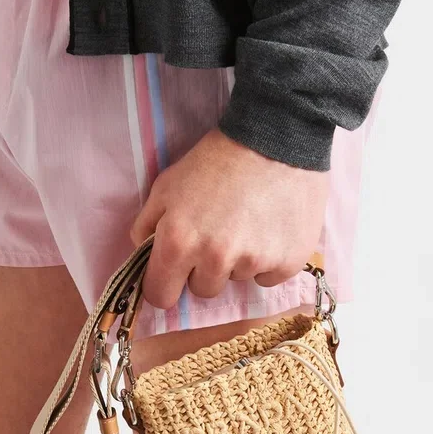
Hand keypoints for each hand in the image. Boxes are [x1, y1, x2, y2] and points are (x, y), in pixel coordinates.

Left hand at [130, 128, 328, 309]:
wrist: (277, 138)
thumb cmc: (216, 159)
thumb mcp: (167, 185)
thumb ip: (147, 225)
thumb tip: (145, 255)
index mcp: (178, 242)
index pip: (160, 296)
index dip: (163, 284)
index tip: (173, 273)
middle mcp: (215, 260)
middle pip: (202, 290)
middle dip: (204, 268)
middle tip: (217, 232)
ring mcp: (254, 263)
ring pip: (236, 280)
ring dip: (237, 260)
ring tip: (248, 221)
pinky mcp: (287, 262)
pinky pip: (268, 277)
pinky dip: (268, 259)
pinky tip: (271, 227)